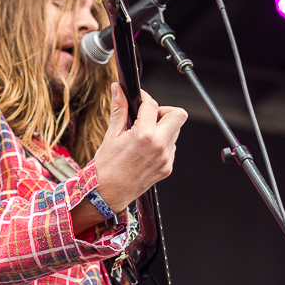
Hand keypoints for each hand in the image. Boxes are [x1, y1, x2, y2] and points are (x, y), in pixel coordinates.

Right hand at [93, 83, 186, 211]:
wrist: (106, 194)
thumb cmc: (105, 169)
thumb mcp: (111, 135)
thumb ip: (119, 110)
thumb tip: (118, 90)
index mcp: (144, 136)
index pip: (152, 105)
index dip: (144, 98)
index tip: (139, 100)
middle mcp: (159, 146)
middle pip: (178, 115)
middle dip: (164, 111)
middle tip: (148, 117)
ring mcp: (165, 159)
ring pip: (175, 132)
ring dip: (163, 128)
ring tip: (143, 136)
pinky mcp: (167, 168)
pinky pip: (171, 147)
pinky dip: (162, 143)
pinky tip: (145, 149)